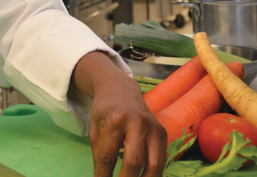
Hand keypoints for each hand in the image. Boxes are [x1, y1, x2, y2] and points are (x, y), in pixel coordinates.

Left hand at [73, 51, 166, 176]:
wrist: (120, 89)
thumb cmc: (104, 111)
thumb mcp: (94, 130)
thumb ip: (99, 154)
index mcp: (114, 120)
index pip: (108, 156)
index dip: (103, 176)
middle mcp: (137, 123)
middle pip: (134, 161)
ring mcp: (153, 127)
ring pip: (155, 164)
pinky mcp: (163, 131)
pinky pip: (162, 158)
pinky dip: (154, 173)